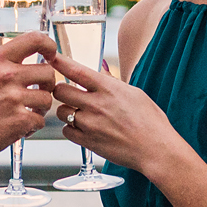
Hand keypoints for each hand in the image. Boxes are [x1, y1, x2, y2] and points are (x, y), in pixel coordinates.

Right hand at [0, 32, 58, 172]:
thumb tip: (1, 49)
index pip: (34, 39)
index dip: (48, 45)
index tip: (50, 54)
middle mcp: (7, 75)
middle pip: (48, 72)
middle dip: (46, 83)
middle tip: (37, 91)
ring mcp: (14, 98)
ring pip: (47, 98)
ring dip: (40, 107)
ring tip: (28, 112)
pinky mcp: (19, 121)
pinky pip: (40, 120)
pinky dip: (33, 126)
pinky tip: (20, 128)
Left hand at [49, 53, 190, 177]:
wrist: (156, 149)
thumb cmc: (150, 122)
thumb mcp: (134, 94)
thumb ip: (112, 83)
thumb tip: (100, 71)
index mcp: (109, 88)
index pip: (77, 70)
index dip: (60, 62)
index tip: (50, 56)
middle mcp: (96, 104)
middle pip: (61, 91)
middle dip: (62, 90)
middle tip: (70, 94)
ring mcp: (90, 124)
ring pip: (61, 111)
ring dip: (67, 111)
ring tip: (81, 114)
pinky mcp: (87, 142)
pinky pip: (66, 131)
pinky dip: (71, 128)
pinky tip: (84, 128)